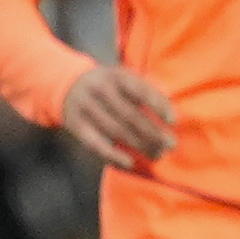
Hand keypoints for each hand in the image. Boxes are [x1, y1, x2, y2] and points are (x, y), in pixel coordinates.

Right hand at [59, 65, 176, 168]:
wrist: (67, 84)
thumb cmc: (109, 85)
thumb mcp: (125, 78)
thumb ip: (147, 90)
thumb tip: (173, 112)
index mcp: (117, 76)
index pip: (141, 91)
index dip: (159, 106)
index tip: (173, 121)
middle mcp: (100, 90)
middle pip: (130, 115)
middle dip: (153, 132)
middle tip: (171, 145)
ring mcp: (86, 107)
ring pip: (116, 130)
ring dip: (139, 145)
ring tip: (157, 155)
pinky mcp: (76, 124)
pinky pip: (95, 143)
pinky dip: (113, 155)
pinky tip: (129, 162)